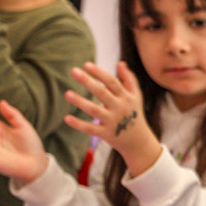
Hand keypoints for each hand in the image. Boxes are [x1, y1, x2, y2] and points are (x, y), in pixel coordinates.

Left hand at [64, 62, 161, 177]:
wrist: (139, 142)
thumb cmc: (135, 114)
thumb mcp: (136, 97)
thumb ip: (129, 79)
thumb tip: (120, 63)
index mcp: (126, 97)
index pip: (112, 82)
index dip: (99, 73)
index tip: (86, 64)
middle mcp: (120, 108)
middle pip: (102, 93)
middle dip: (88, 81)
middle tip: (73, 71)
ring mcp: (113, 122)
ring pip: (94, 110)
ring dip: (80, 102)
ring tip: (67, 93)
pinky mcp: (106, 134)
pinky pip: (91, 129)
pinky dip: (79, 125)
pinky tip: (66, 118)